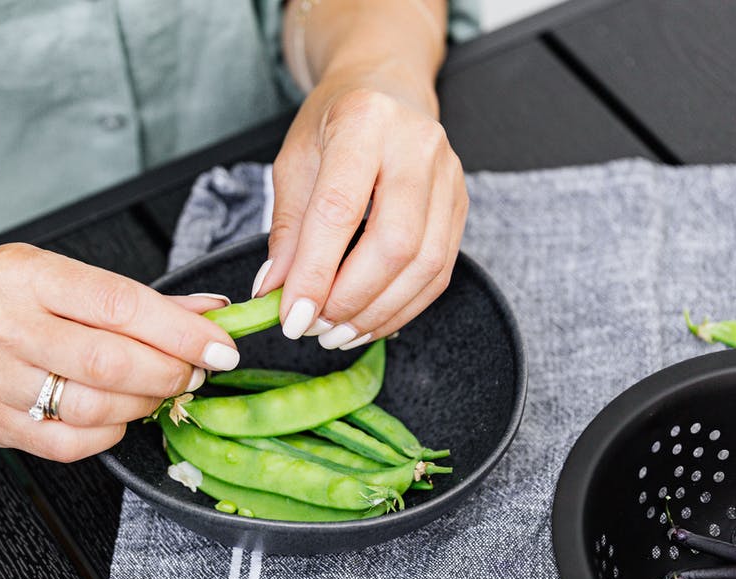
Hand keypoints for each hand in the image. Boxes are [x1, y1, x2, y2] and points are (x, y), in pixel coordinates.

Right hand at [0, 243, 238, 461]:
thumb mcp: (53, 274)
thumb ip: (131, 297)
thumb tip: (208, 311)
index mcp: (25, 275)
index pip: (120, 305)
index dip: (181, 331)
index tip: (219, 344)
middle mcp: (3, 325)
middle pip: (112, 361)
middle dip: (172, 371)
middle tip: (196, 371)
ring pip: (94, 405)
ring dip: (146, 403)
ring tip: (161, 390)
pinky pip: (67, 443)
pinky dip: (109, 432)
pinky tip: (118, 414)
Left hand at [254, 80, 467, 348]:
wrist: (387, 87)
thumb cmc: (335, 123)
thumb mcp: (295, 162)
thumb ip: (287, 228)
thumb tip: (274, 291)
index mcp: (365, 122)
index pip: (340, 210)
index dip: (314, 271)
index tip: (291, 315)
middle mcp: (417, 146)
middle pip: (394, 243)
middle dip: (350, 299)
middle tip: (314, 328)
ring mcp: (449, 176)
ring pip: (425, 264)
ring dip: (378, 311)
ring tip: (337, 333)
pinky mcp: (461, 205)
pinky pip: (440, 271)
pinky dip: (403, 307)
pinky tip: (369, 322)